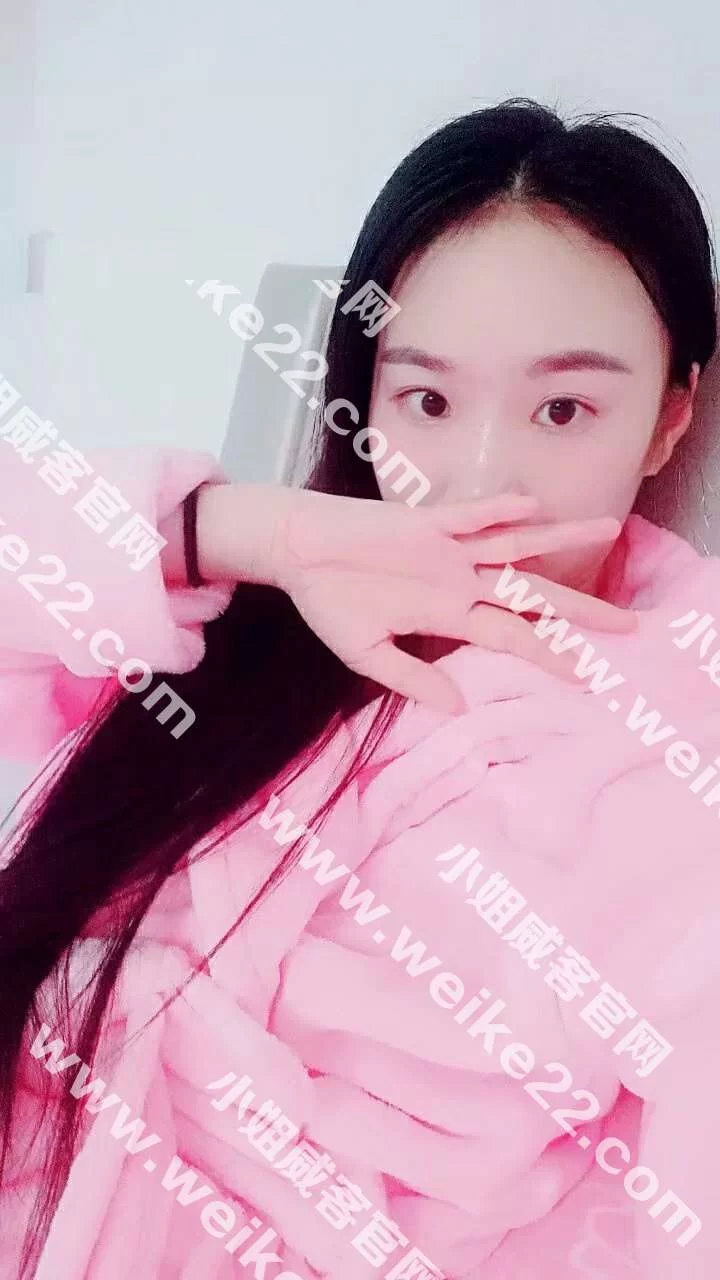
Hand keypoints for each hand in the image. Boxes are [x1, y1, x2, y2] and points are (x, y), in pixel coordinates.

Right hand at [270, 489, 634, 715]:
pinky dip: (496, 511)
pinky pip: (468, 517)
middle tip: (629, 624)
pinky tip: (531, 507)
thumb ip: (411, 678)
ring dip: (560, 540)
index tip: (589, 677)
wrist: (297, 552)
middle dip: (579, 609)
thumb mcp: (367, 654)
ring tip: (609, 529)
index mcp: (449, 614)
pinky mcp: (425, 523)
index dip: (549, 655)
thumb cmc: (330, 601)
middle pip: (532, 595)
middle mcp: (460, 581)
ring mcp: (448, 551)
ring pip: (516, 546)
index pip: (513, 638)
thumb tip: (454, 708)